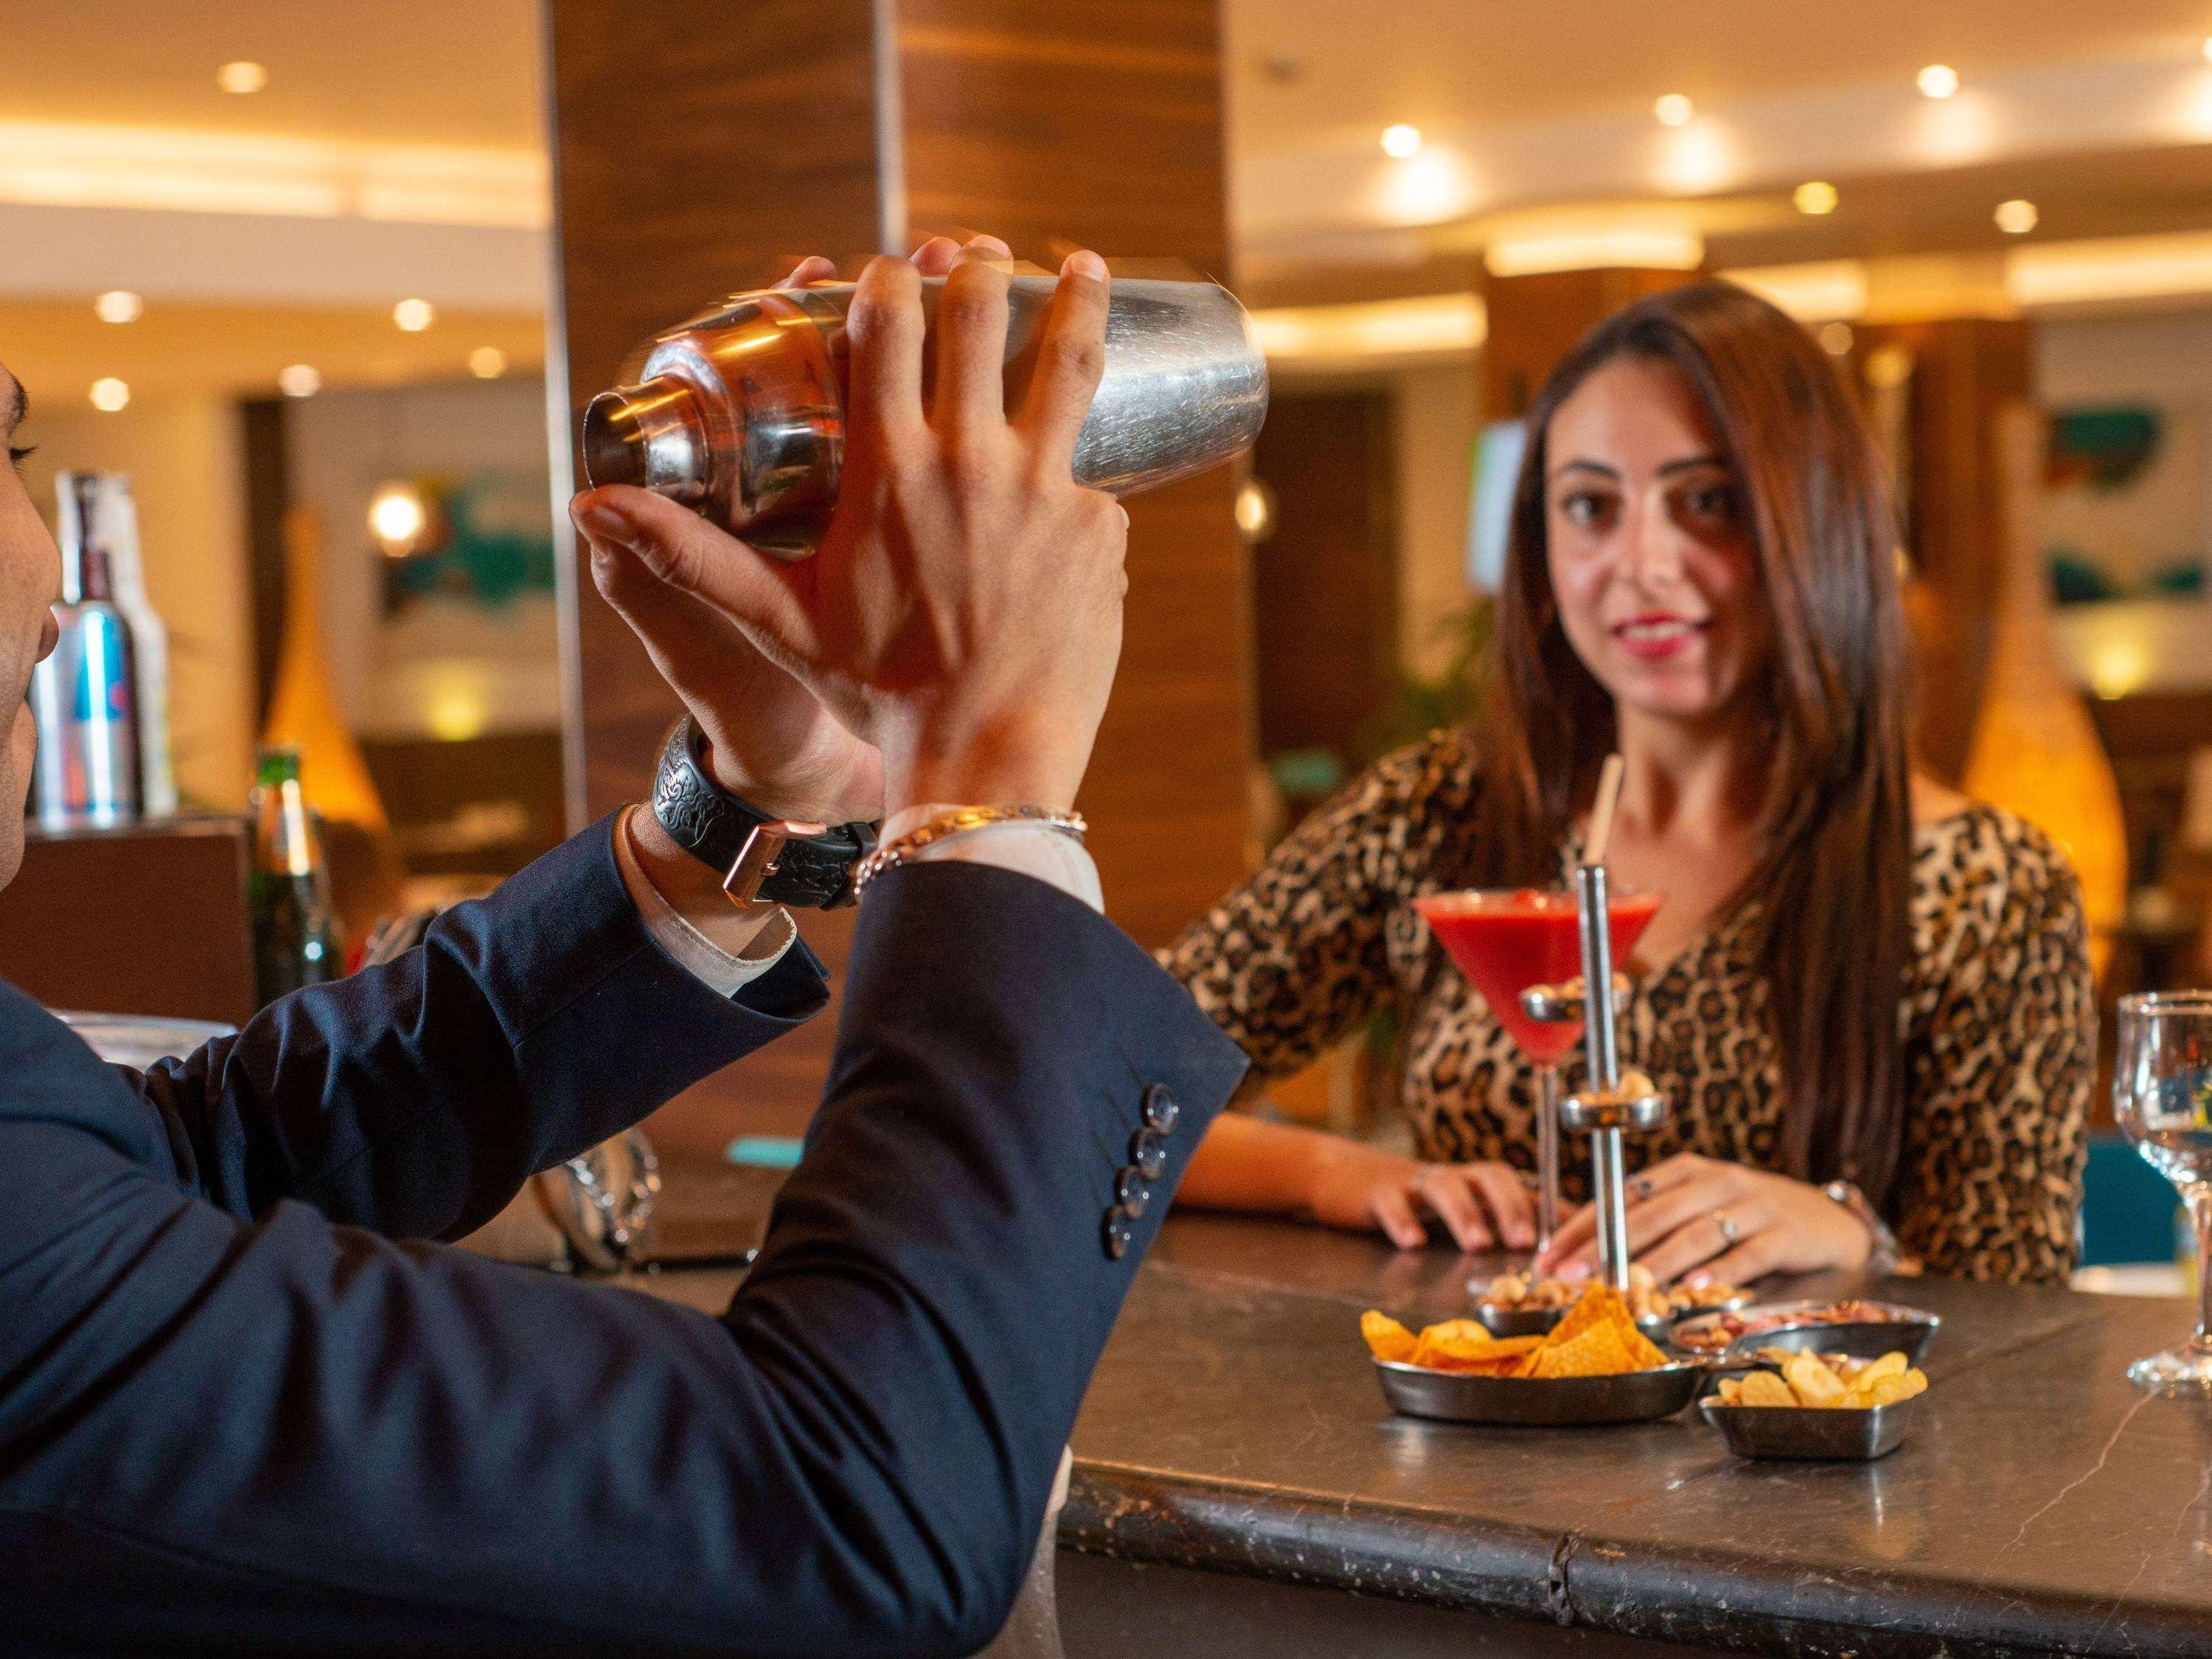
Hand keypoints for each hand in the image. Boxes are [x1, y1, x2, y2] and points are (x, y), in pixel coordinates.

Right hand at [587, 236, 1124, 817]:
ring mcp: (1046, 488)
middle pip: (981, 318)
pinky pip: (1093, 479)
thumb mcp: (777, 617)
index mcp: (890, 468)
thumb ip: (690, 555)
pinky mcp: (1100, 525)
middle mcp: (971, 461)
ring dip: (1076, 300)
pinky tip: (1073, 484)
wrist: (983, 754)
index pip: (888, 329)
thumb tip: (590, 507)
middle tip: (978, 253)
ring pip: (1068, 361)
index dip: (892, 282)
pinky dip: (1080, 475)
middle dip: (978, 269)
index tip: (895, 271)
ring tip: (1081, 263)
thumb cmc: (875, 691)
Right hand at [1306, 1141, 1536, 1253]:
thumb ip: (1493, 1226)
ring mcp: (1413, 1182)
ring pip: (1444, 1186)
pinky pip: (1391, 1200)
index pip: (1522, 1187)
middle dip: (1512, 1206)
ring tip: (1478, 1244)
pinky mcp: (1376, 1190)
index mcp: (1475, 1185)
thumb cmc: (1411, 1203)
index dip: (1549, 1207)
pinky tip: (1413, 1243)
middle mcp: (1452, 1178)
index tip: (1574, 1237)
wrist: (1341, 1177)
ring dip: (1465, 1214)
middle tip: (1525, 1240)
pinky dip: (1403, 1220)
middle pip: (1490, 1175)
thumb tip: (1550, 1258)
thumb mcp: (1455, 1210)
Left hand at [1534, 1153, 1872, 1285]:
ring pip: (1694, 1233)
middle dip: (1604, 1247)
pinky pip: (1748, 1253)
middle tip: (1570, 1275)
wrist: (1829, 1220)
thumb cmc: (1751, 1217)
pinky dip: (1720, 1270)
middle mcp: (1715, 1180)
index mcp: (1685, 1172)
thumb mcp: (1701, 1208)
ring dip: (1655, 1262)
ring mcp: (1752, 1205)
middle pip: (1651, 1214)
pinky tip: (1695, 1286)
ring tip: (1623, 1284)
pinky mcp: (1785, 1233)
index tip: (1548, 1255)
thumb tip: (1592, 1257)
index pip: (1621, 1195)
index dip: (1582, 1226)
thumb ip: (1656, 1224)